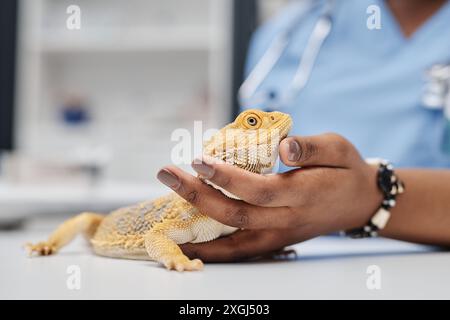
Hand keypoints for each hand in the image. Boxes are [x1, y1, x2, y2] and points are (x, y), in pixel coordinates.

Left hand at [157, 133, 381, 261]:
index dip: (226, 177)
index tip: (199, 159)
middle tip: (167, 173)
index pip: (258, 189)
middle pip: (236, 214)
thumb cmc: (345, 170)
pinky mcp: (274, 241)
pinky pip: (239, 251)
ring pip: (233, 239)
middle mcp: (288, 220)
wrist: (359, 202)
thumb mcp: (338, 148)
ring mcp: (279, 235)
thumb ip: (311, 147)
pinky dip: (212, 250)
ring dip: (197, 226)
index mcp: (303, 194)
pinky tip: (188, 241)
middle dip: (198, 195)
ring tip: (165, 212)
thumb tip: (283, 146)